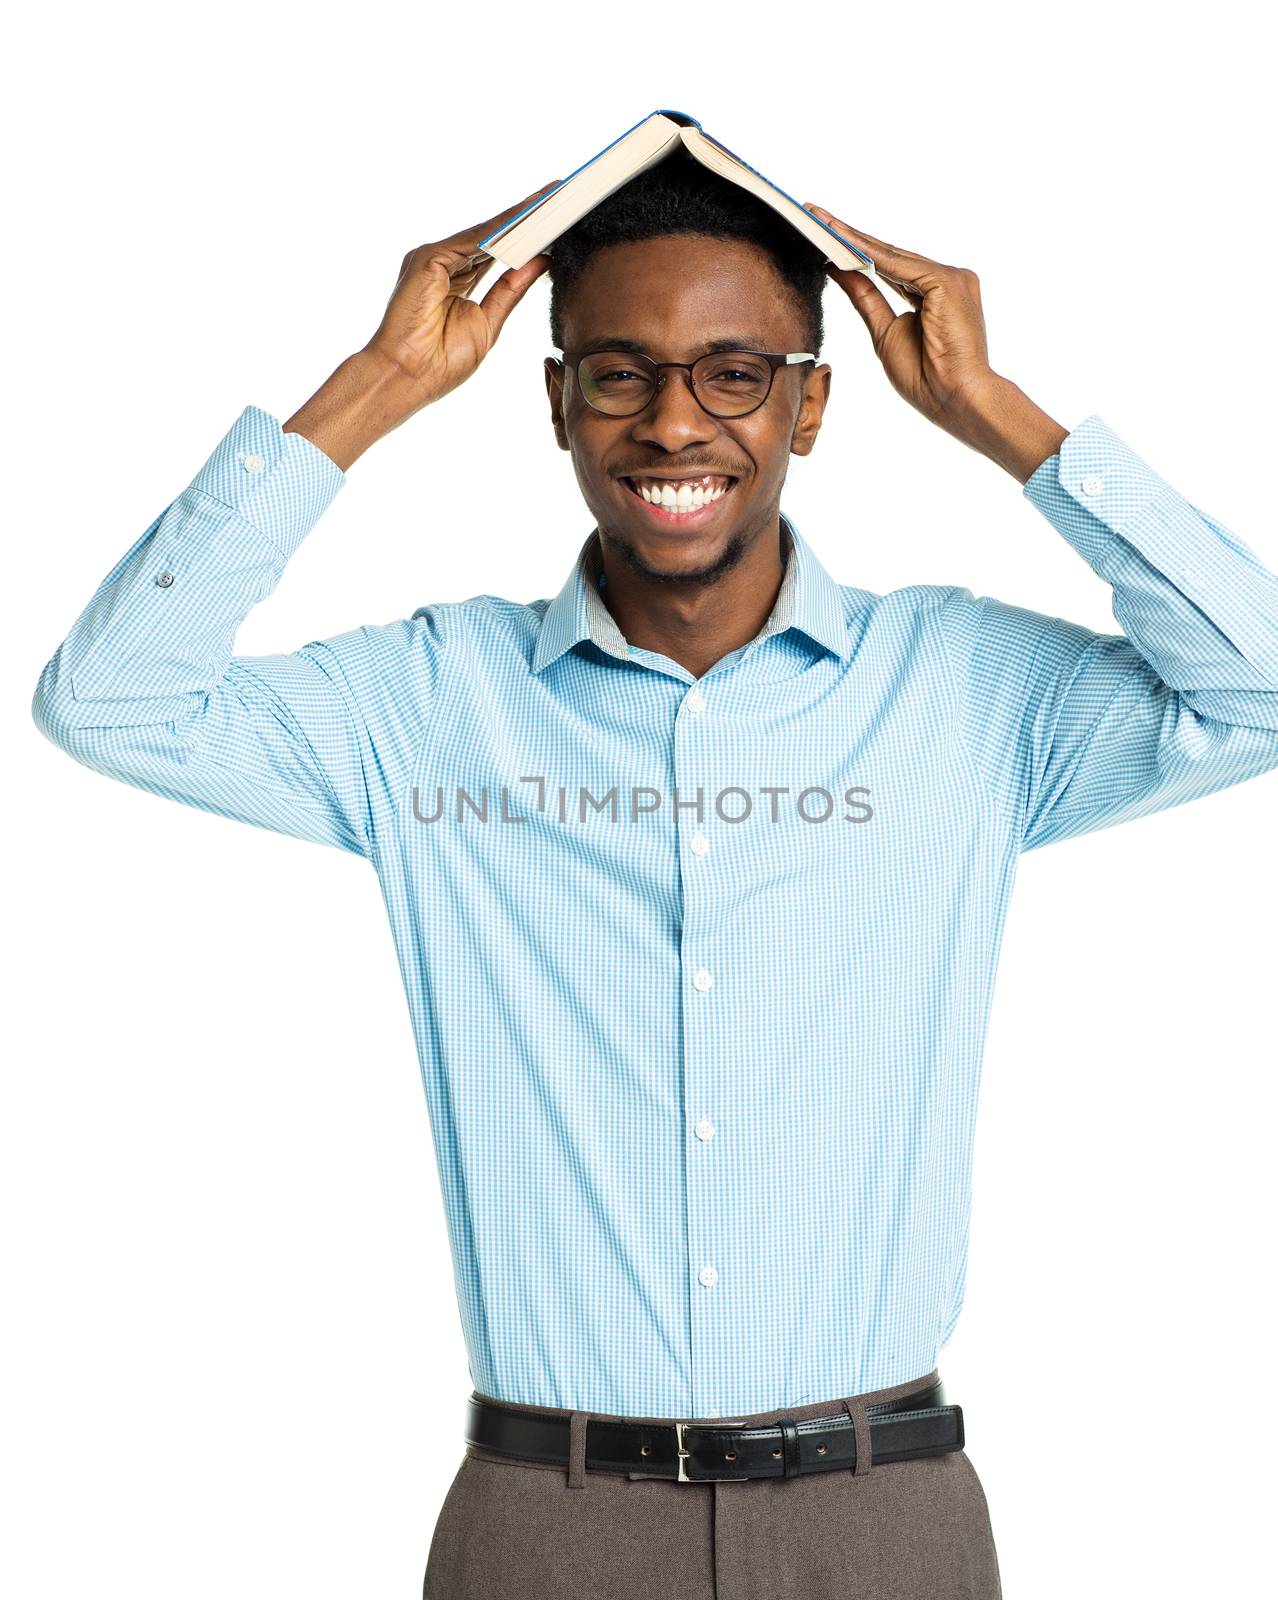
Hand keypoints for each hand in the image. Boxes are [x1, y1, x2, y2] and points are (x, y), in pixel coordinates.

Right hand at [363, 179, 560, 408]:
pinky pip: (475, 238)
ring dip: (519, 216)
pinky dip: (502, 227)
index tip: (556, 224)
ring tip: (551, 200)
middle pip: (492, 236)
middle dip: (525, 218)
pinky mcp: (429, 257)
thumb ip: (511, 289)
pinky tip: (527, 216)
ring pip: (485, 232)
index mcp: (457, 282)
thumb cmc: (441, 360)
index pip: (496, 253)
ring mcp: (435, 258)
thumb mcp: (489, 321)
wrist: (408, 377)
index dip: (524, 239)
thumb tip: (541, 261)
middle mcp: (444, 264)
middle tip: (559, 195)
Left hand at [802, 204, 1000, 435]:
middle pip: (889, 255)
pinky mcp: (948, 281)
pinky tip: (842, 241)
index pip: (890, 267)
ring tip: (821, 223)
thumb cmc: (926, 378)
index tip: (826, 236)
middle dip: (850, 237)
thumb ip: (866, 298)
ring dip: (853, 239)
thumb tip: (841, 270)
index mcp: (937, 293)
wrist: (954, 398)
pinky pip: (899, 265)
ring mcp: (952, 277)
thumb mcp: (885, 332)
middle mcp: (948, 279)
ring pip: (891, 255)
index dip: (857, 253)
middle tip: (816, 215)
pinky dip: (869, 254)